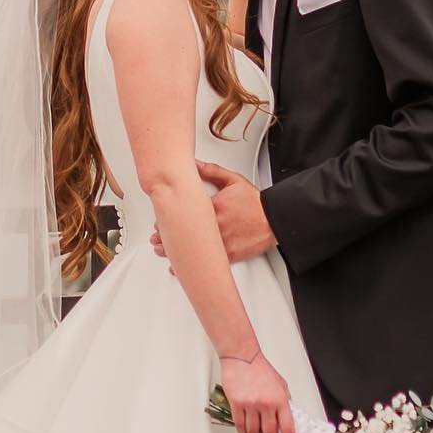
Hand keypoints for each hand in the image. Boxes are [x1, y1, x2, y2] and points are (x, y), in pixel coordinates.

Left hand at [151, 160, 275, 263]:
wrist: (276, 219)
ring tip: (161, 251)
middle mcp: (215, 226)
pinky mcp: (229, 254)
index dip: (166, 218)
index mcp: (212, 207)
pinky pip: (207, 263)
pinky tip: (178, 268)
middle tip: (155, 238)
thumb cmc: (255, 203)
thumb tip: (193, 164)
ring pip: (191, 250)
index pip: (182, 212)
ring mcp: (222, 242)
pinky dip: (191, 267)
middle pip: (183, 233)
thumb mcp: (233, 181)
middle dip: (165, 237)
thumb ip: (211, 171)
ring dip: (173, 252)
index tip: (159, 220)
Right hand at [219, 350, 295, 432]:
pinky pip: (239, 424)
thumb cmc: (259, 368)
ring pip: (253, 431)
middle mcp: (266, 403)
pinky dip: (242, 431)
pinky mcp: (236, 403)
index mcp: (280, 399)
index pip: (287, 428)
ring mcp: (250, 404)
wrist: (242, 357)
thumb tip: (287, 416)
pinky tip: (244, 430)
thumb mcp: (280, 384)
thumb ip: (285, 401)